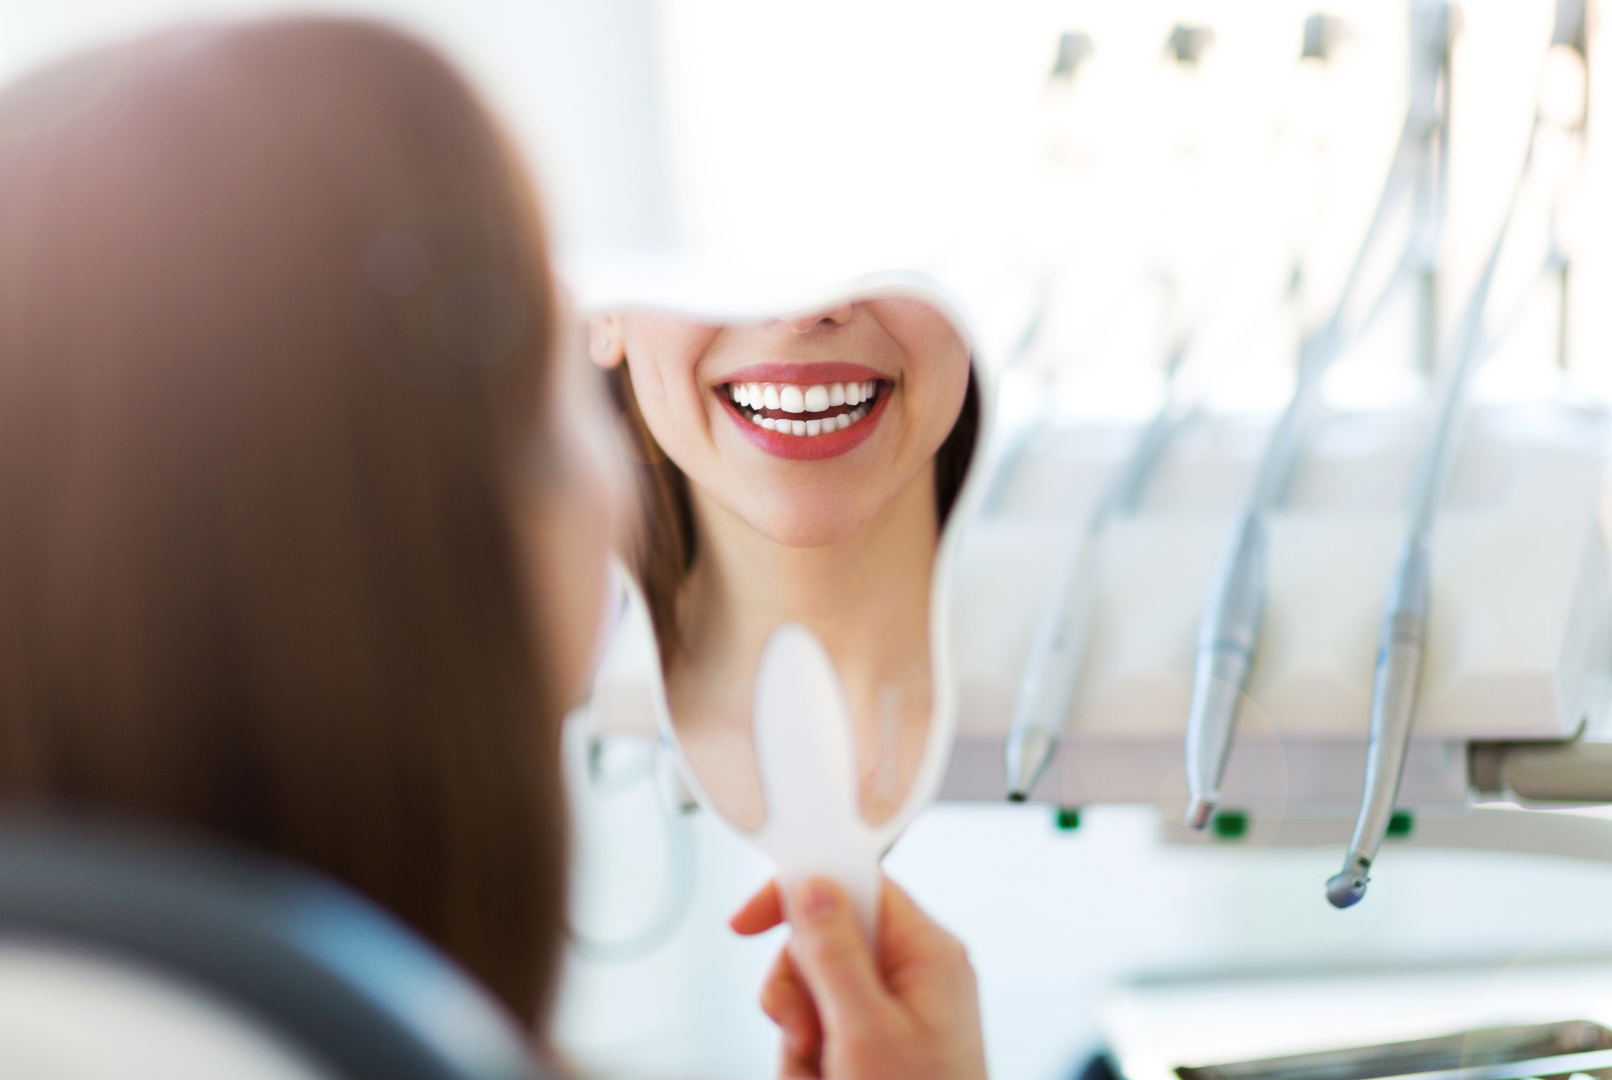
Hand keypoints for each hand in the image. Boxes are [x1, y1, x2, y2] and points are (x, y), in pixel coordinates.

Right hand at [730, 876, 987, 1079]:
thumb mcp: (866, 1033)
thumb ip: (834, 956)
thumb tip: (811, 890)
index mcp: (926, 954)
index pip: (857, 885)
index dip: (801, 891)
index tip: (750, 921)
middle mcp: (913, 976)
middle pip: (822, 943)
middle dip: (798, 992)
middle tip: (807, 1033)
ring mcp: (895, 1014)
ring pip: (811, 995)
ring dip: (800, 1040)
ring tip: (824, 1075)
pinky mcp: (876, 1048)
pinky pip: (818, 1035)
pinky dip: (809, 1065)